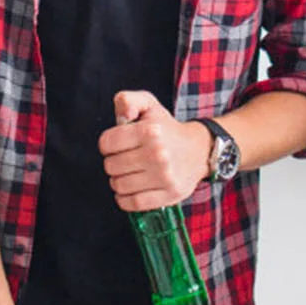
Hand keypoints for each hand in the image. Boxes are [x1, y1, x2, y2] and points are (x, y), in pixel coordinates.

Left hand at [99, 91, 208, 210]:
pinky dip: (126, 199)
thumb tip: (123, 116)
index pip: (107, 143)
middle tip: (126, 159)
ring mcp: (165, 176)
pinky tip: (131, 189)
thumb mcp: (148, 105)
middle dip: (114, 162)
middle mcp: (158, 154)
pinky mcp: (169, 194)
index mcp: (150, 131)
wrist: (199, 149)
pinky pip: (133, 203)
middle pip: (110, 166)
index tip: (118, 144)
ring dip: (119, 181)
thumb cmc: (167, 129)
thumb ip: (127, 100)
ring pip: (119, 185)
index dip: (108, 144)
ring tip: (130, 173)